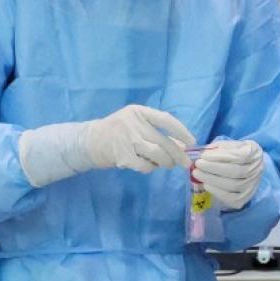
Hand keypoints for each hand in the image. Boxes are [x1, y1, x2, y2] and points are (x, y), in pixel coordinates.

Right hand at [18, 104, 192, 187]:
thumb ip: (154, 130)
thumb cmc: (116, 133)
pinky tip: (147, 166)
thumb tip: (181, 145)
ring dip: (165, 162)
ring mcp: (127, 139)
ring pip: (157, 154)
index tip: (192, 142)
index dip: (181, 132)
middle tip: (185, 163)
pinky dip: (150, 168)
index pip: (166, 120)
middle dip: (178, 154)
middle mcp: (133, 123)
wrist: (88, 142)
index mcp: (138, 112)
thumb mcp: (134, 123)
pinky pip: (145, 166)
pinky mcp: (122, 156)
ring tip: (166, 164)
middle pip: (164, 141)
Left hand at [191, 139, 266, 211]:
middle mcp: (258, 169)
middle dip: (214, 168)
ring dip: (213, 180)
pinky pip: (232, 199)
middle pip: (236, 171)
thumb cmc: (233, 154)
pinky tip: (207, 185)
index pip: (239, 156)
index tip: (203, 156)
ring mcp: (253, 185)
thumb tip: (203, 155)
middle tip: (198, 165)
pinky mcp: (245, 198)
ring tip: (198, 174)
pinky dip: (217, 192)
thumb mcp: (228, 146)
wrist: (244, 168)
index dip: (220, 157)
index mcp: (254, 152)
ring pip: (234, 185)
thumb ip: (218, 148)